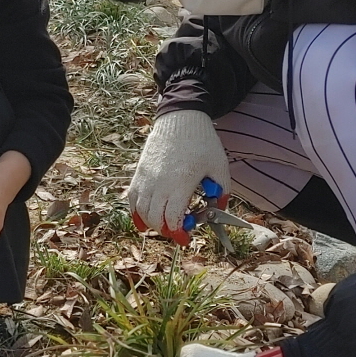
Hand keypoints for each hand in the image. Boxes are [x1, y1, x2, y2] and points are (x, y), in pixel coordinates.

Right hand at [126, 110, 229, 242]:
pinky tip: (143, 221)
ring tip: (164, 225)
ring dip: (151, 224)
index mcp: (181, 182)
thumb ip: (223, 191)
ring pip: (141, 211)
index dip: (178, 233)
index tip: (186, 238)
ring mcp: (147, 177)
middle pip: (155, 219)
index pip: (172, 218)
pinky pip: (132, 198)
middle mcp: (160, 182)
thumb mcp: (220, 166)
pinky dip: (136, 213)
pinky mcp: (139, 172)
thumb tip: (220, 209)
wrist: (180, 118)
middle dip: (166, 231)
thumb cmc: (202, 141)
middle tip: (177, 231)